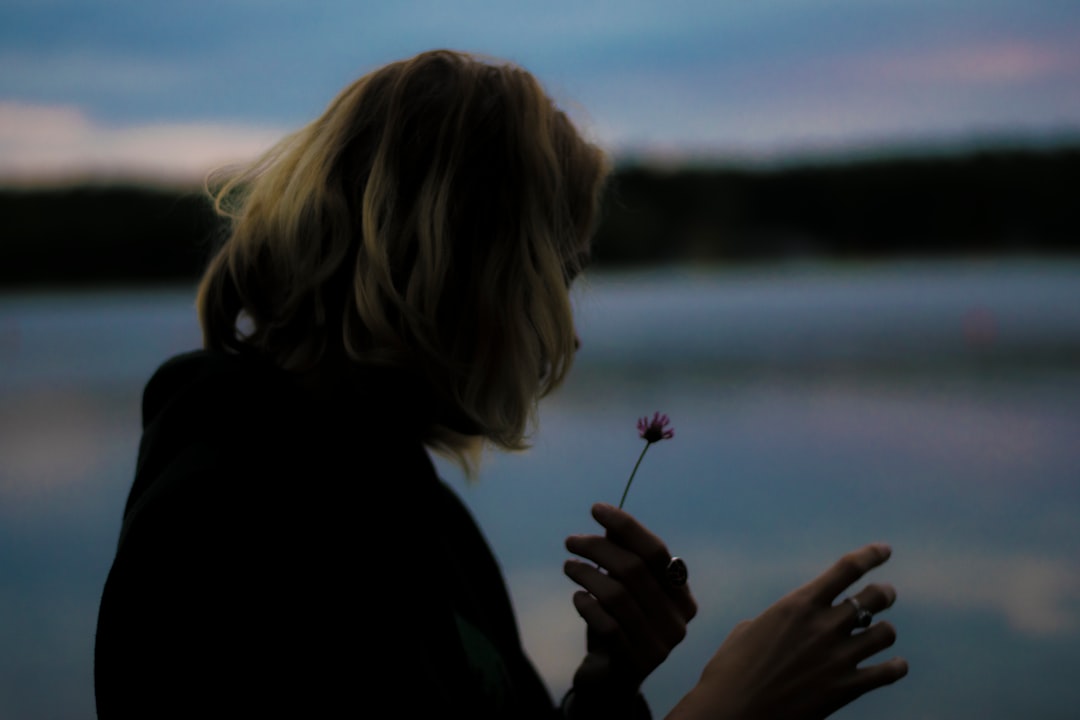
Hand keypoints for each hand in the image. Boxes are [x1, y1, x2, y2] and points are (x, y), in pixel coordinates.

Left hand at [564, 503, 697, 704]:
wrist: (610, 679)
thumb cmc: (617, 623)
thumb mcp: (622, 587)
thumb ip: (622, 555)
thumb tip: (609, 523)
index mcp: (682, 596)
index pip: (656, 551)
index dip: (626, 526)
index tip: (596, 509)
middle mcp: (678, 621)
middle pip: (634, 569)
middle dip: (597, 548)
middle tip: (570, 541)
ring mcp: (660, 646)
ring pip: (618, 595)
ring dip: (586, 574)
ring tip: (568, 566)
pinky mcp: (635, 664)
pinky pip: (608, 625)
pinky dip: (588, 606)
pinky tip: (577, 599)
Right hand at [668, 543, 906, 719]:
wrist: (732, 713)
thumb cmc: (730, 671)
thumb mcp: (748, 631)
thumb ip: (778, 619)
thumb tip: (791, 623)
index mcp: (798, 604)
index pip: (846, 569)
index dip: (870, 555)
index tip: (884, 550)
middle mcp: (824, 626)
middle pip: (874, 597)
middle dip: (884, 592)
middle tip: (885, 593)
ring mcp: (838, 657)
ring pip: (885, 633)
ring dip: (884, 631)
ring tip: (879, 633)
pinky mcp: (846, 688)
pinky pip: (888, 672)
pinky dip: (895, 666)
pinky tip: (894, 665)